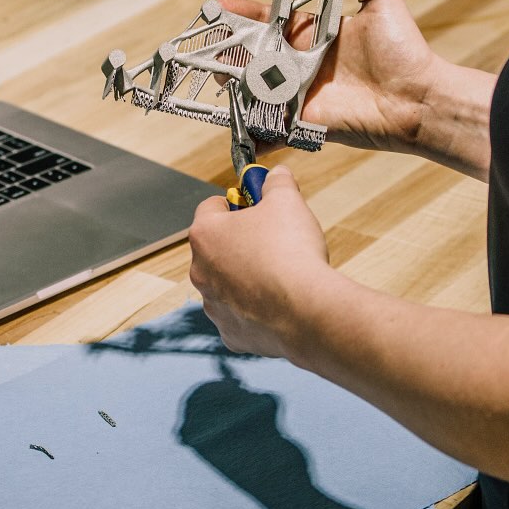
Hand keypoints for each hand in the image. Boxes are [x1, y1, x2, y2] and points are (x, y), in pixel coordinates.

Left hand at [188, 166, 332, 356]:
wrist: (307, 311)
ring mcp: (213, 306)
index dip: (237, 202)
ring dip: (247, 277)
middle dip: (241, 241)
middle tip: (273, 238)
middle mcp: (200, 272)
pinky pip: (240, 316)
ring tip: (280, 274)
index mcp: (205, 235)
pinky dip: (256, 310)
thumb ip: (277, 183)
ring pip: (227, 284)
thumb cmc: (291, 251)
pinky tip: (280, 304)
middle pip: (217, 247)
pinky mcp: (231, 333)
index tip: (257, 206)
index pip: (212, 206)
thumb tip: (277, 175)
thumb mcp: (287, 200)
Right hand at [226, 0, 441, 154]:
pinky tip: (231, 123)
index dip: (242, 14)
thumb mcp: (381, 1)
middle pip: (253, 54)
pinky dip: (249, 129)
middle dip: (226, 49)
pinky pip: (269, 127)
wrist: (418, 98)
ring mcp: (299, 94)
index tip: (217, 8)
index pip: (268, 20)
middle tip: (204, 44)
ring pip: (254, 87)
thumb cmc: (404, 51)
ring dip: (232, 83)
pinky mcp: (302, 123)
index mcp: (313, 34)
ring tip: (213, 74)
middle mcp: (301, 63)